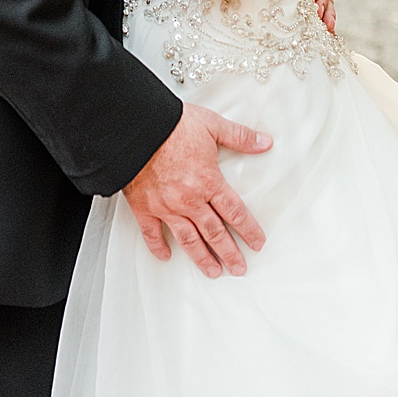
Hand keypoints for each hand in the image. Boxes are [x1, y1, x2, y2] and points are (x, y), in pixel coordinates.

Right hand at [123, 103, 272, 277]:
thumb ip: (239, 136)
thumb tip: (264, 142)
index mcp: (208, 181)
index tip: (257, 243)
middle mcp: (189, 200)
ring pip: (189, 239)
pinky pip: (152, 233)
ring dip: (203, 258)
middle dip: (230, 253)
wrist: (133, 129)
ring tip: (213, 271)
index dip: (249, 230)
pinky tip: (166, 256)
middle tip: (239, 268)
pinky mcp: (144, 207)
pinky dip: (158, 247)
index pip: (235, 212)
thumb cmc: (169, 125)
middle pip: (215, 233)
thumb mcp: (211, 125)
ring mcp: (166, 207)